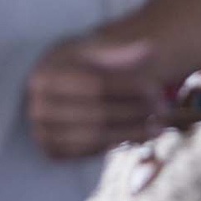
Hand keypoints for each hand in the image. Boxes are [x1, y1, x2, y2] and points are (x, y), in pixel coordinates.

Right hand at [27, 38, 167, 159]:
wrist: (59, 84)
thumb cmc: (81, 62)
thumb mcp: (96, 49)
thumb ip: (120, 51)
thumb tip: (150, 49)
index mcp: (46, 75)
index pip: (96, 85)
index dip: (129, 88)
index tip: (156, 89)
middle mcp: (37, 106)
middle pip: (97, 113)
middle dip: (135, 113)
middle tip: (164, 110)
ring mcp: (40, 131)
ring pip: (94, 137)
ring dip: (131, 133)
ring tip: (159, 127)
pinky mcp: (50, 151)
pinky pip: (87, 152)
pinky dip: (114, 144)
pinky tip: (138, 136)